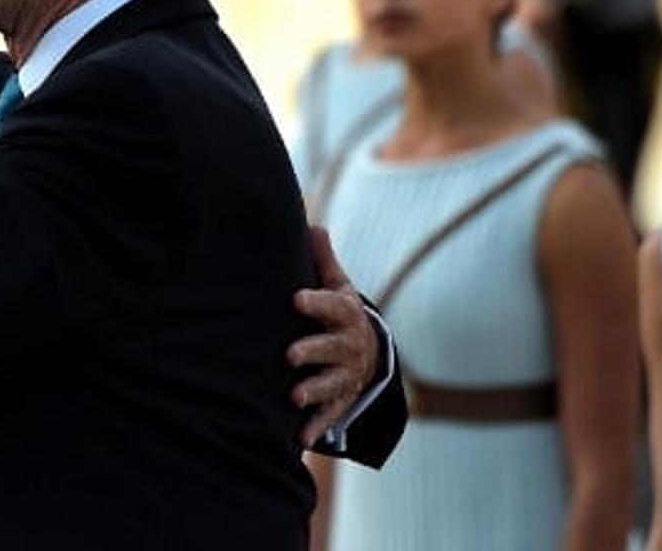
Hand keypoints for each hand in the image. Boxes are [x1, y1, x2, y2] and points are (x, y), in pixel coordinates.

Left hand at [288, 225, 377, 446]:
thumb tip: (314, 224)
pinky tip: (300, 437)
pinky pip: (331, 414)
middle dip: (313, 351)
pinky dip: (317, 426)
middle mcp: (349, 346)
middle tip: (290, 355)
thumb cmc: (341, 313)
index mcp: (345, 314)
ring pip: (333, 384)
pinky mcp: (342, 398)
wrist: (371, 350)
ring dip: (315, 390)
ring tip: (294, 396)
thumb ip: (324, 260)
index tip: (296, 297)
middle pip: (332, 348)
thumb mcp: (338, 286)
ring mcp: (347, 374)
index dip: (315, 302)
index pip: (332, 306)